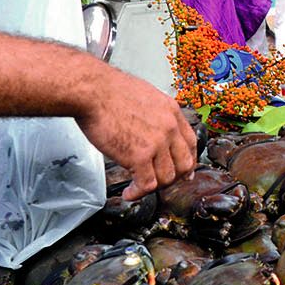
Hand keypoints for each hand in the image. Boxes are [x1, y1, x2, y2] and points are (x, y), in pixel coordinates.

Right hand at [73, 69, 198, 197]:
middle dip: (174, 178)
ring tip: (139, 188)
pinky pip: (147, 184)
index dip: (188, 161)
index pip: (191, 143)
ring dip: (153, 187)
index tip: (184, 171)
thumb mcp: (145, 95)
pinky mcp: (139, 156)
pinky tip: (129, 193)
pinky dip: (138, 193)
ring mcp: (156, 142)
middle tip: (161, 183)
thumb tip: (151, 126)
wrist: (93, 90)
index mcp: (171, 111)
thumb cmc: (109, 90)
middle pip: (184, 164)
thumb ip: (155, 113)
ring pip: (167, 178)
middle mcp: (168, 127)